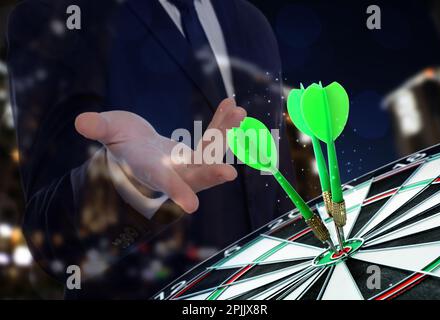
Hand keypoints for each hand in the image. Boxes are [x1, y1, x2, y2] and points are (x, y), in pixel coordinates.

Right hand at [74, 98, 245, 212]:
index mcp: (150, 171)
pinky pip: (214, 139)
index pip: (163, 184)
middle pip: (194, 177)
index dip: (175, 192)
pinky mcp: (198, 153)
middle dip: (211, 174)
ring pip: (211, 154)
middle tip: (229, 173)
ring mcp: (189, 164)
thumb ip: (99, 129)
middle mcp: (173, 172)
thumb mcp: (109, 133)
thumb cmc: (120, 143)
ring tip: (239, 112)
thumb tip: (81, 122)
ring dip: (226, 134)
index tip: (191, 206)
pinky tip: (232, 105)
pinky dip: (222, 123)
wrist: (136, 148)